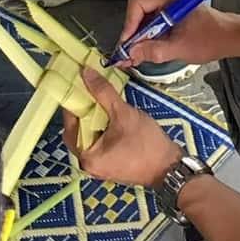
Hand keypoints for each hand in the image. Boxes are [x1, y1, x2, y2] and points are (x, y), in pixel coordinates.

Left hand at [64, 69, 181, 187]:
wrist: (170, 167)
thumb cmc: (146, 144)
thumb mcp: (123, 114)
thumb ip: (103, 92)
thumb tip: (86, 73)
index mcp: (86, 156)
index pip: (69, 124)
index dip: (72, 103)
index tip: (76, 86)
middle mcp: (89, 164)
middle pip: (78, 130)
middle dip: (84, 110)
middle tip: (90, 90)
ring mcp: (100, 166)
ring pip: (90, 135)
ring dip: (94, 118)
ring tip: (100, 98)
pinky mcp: (111, 163)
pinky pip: (100, 141)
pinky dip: (102, 127)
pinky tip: (111, 114)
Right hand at [114, 0, 233, 66]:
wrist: (231, 37)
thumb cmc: (211, 39)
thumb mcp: (180, 48)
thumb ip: (153, 51)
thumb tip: (130, 54)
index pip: (137, 4)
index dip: (129, 25)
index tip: (127, 44)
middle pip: (138, 9)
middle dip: (133, 32)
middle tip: (129, 52)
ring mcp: (169, 4)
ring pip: (144, 17)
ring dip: (140, 35)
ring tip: (137, 53)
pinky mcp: (172, 13)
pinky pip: (153, 21)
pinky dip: (148, 35)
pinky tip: (148, 49)